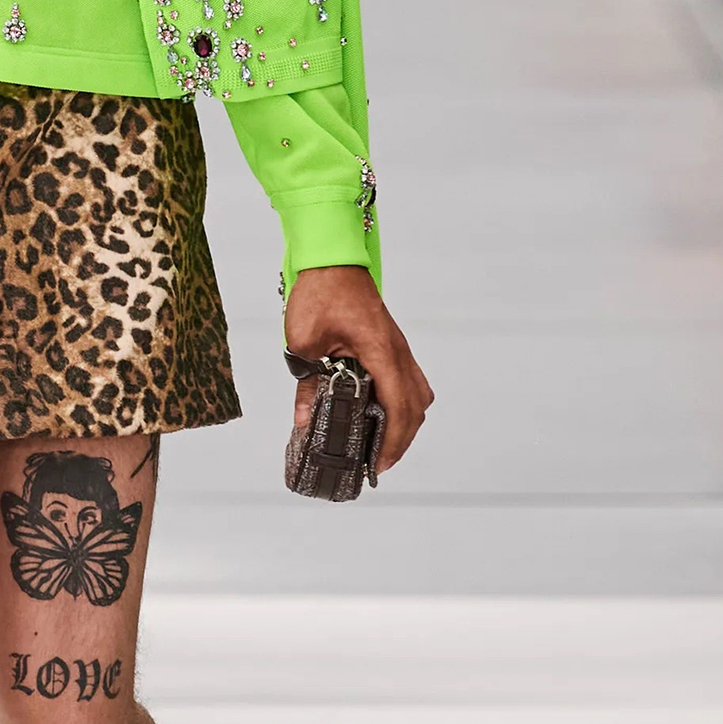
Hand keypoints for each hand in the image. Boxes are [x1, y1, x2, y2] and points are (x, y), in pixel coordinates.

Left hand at [285, 265, 432, 471]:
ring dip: (406, 422)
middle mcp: (398, 352)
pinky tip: (381, 414)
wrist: (332, 260)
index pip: (398, 406)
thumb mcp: (304, 341)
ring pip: (418, 394)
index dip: (392, 440)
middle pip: (416, 407)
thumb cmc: (321, 292)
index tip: (379, 464)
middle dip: (401, 440)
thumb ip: (306, 383)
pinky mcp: (392, 345)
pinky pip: (410, 380)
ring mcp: (399, 348)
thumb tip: (304, 419)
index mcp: (381, 352)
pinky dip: (403, 404)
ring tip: (382, 445)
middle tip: (378, 464)